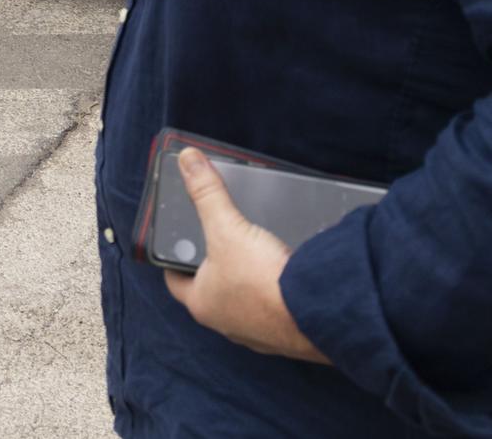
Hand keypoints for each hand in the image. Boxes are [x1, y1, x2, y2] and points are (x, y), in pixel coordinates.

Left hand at [163, 148, 329, 362]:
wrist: (317, 315)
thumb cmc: (263, 280)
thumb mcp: (228, 228)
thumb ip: (207, 194)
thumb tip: (187, 159)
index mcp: (201, 302)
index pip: (175, 279)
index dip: (175, 257)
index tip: (179, 242)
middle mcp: (224, 322)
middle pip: (210, 289)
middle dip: (214, 266)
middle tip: (218, 241)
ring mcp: (256, 332)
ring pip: (242, 301)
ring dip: (245, 282)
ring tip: (253, 254)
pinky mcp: (284, 332)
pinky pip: (272, 309)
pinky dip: (273, 293)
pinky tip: (282, 276)